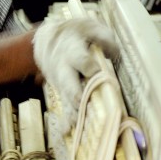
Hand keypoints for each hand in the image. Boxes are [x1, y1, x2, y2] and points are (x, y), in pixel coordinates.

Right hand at [32, 16, 118, 130]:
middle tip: (85, 108)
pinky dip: (68, 119)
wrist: (46, 40)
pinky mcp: (62, 92)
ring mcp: (61, 83)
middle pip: (69, 86)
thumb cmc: (74, 33)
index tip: (98, 74)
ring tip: (82, 126)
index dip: (90, 68)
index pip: (82, 62)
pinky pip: (65, 106)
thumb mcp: (89, 27)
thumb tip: (114, 54)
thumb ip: (104, 38)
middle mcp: (63, 70)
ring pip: (67, 100)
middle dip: (77, 98)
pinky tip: (68, 132)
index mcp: (72, 52)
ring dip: (74, 113)